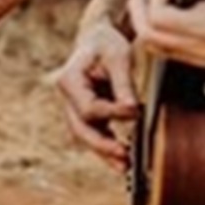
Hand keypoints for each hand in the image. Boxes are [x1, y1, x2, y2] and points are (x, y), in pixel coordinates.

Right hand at [50, 18, 138, 171]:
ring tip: (125, 167)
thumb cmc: (106, 43)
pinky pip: (95, 133)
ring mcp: (75, 108)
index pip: (89, 107)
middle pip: (80, 129)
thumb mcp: (117, 56)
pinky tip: (124, 159)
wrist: (98, 37)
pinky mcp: (87, 114)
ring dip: (104, 152)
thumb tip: (132, 111)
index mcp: (69, 80)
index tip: (136, 111)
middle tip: (124, 157)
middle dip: (101, 145)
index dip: (112, 113)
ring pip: (86, 136)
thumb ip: (123, 84)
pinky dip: (108, 146)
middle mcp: (68, 98)